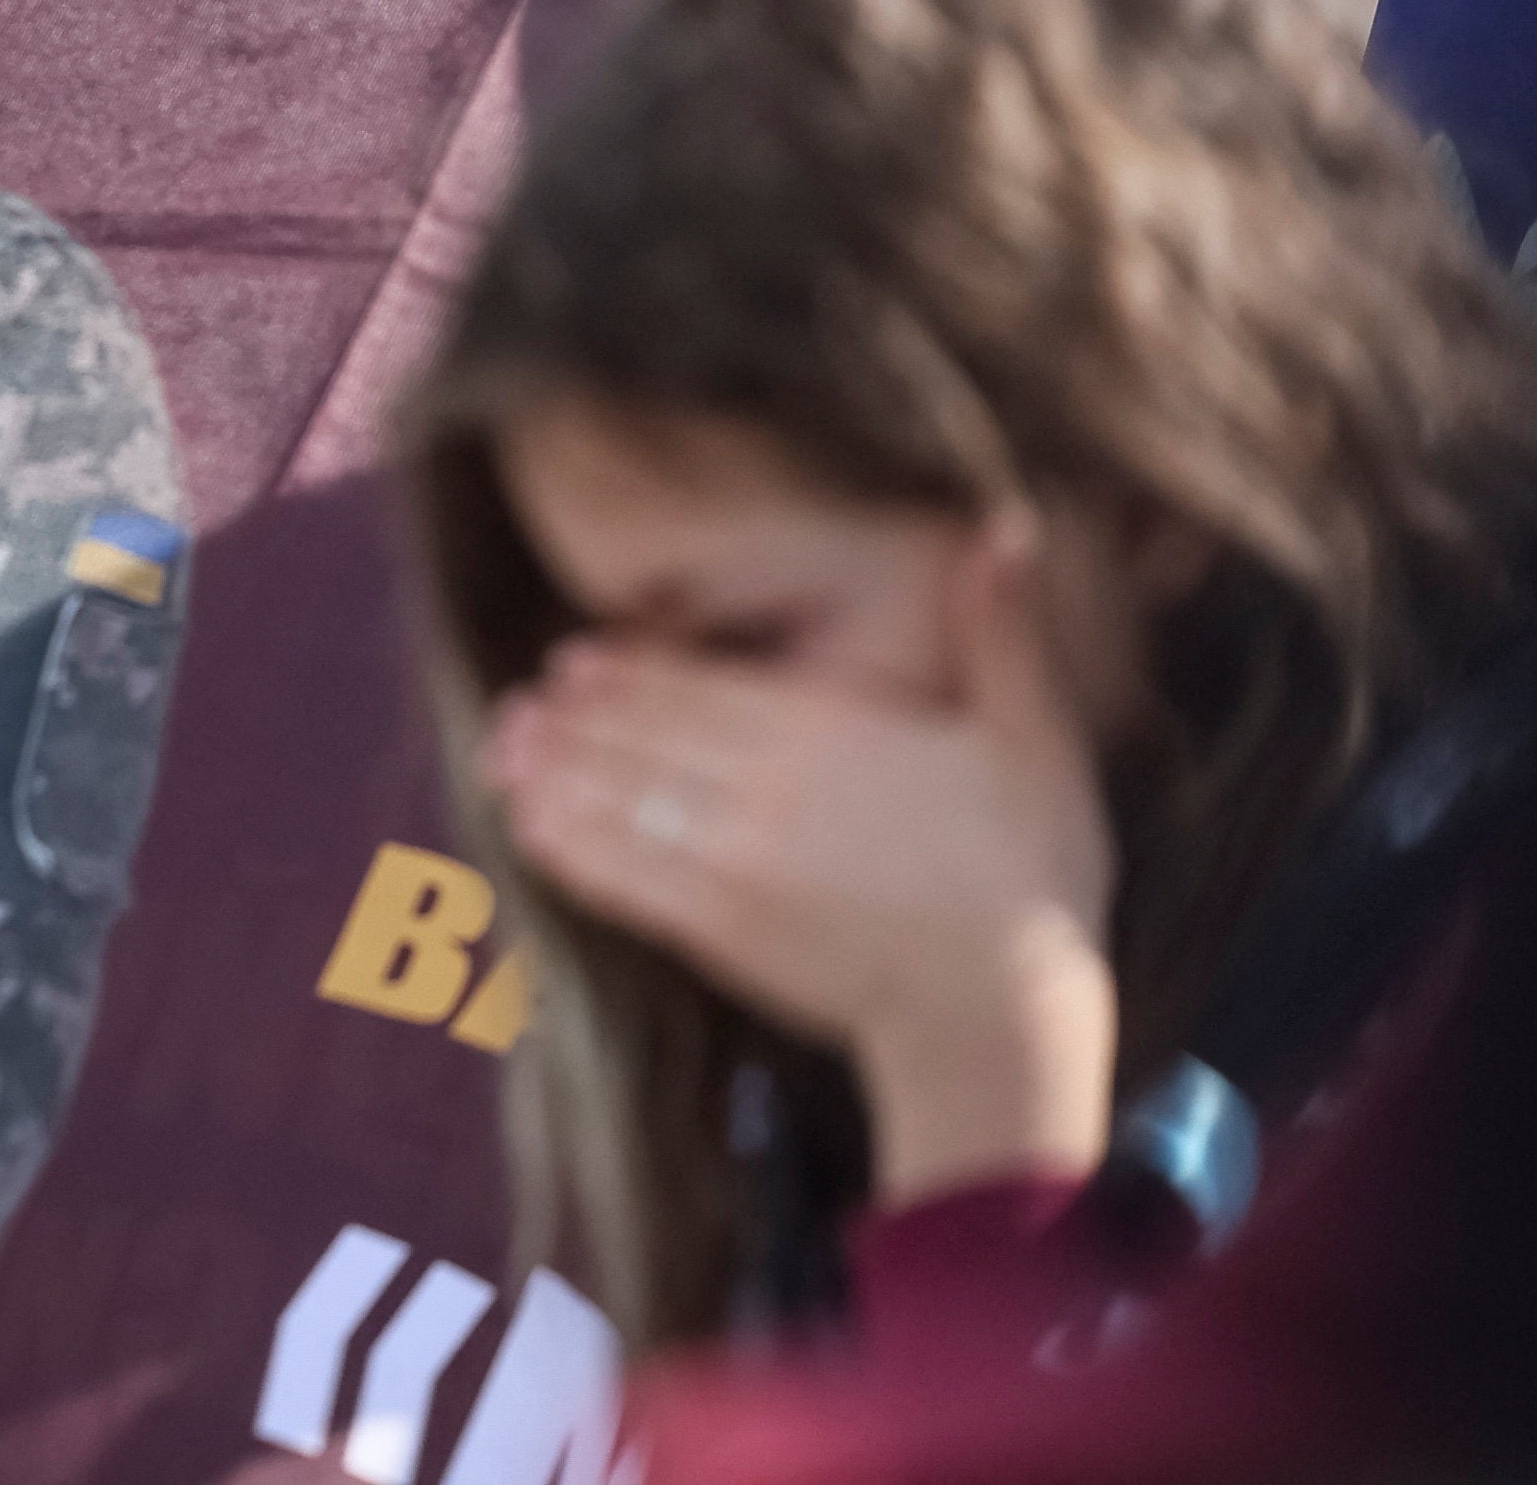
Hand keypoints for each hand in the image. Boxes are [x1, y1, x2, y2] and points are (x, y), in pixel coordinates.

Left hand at [481, 518, 1119, 1205]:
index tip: (573, 658)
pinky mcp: (723, 932)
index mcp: (831, 728)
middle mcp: (766, 787)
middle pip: (646, 738)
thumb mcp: (1031, 735)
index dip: (630, 672)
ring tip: (505, 751)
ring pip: (622, 799)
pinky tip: (532, 830)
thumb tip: (1009, 519)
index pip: (703, 687)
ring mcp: (734, 863)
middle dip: (573, 720)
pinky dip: (572, 849)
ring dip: (555, 775)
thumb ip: (1002, 628)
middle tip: (517, 701)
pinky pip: (627, 878)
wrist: (1002, 1019)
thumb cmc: (1029, 872)